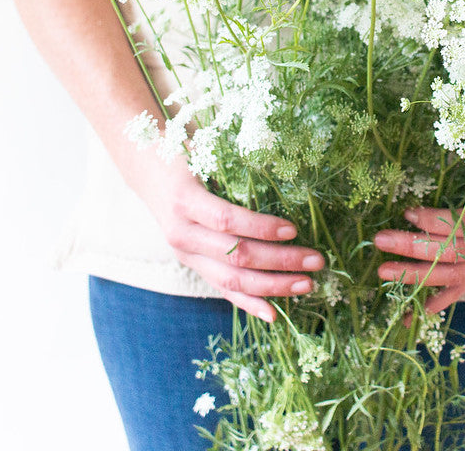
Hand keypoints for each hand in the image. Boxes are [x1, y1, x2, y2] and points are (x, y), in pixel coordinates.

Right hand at [144, 156, 324, 322]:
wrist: (148, 169)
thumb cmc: (186, 153)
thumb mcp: (204, 151)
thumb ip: (234, 164)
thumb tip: (284, 165)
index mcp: (185, 200)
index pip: (226, 220)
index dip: (260, 227)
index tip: (294, 229)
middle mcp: (181, 233)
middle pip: (234, 256)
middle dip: (279, 261)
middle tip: (316, 261)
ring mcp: (186, 254)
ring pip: (230, 280)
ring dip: (272, 286)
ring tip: (306, 285)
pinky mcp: (192, 265)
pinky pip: (221, 289)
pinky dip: (248, 303)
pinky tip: (273, 314)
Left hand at [373, 183, 464, 313]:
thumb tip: (447, 136)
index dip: (437, 221)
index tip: (407, 212)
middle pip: (455, 250)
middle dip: (414, 248)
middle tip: (380, 241)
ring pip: (455, 273)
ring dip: (418, 275)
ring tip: (384, 273)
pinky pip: (464, 286)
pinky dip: (440, 299)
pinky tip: (414, 311)